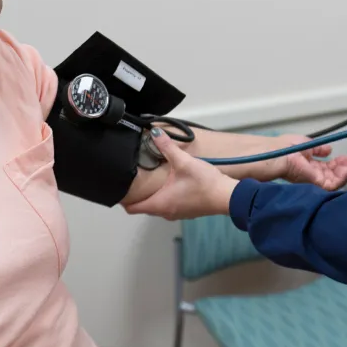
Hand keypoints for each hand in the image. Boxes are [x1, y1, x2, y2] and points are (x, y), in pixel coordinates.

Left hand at [124, 129, 238, 219]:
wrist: (227, 196)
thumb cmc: (204, 182)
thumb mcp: (183, 162)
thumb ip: (167, 147)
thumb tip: (154, 133)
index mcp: (160, 204)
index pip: (132, 208)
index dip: (123, 199)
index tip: (120, 186)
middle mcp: (166, 212)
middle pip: (143, 207)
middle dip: (136, 195)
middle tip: (133, 179)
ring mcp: (177, 213)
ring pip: (157, 206)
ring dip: (151, 195)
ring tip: (148, 179)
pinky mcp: (187, 210)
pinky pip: (168, 205)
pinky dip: (164, 197)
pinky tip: (169, 183)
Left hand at [274, 134, 346, 190]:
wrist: (278, 153)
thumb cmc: (287, 146)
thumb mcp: (306, 144)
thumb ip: (319, 149)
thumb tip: (329, 150)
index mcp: (309, 166)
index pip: (328, 168)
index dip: (339, 163)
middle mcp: (312, 175)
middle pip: (333, 175)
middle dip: (345, 169)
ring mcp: (313, 180)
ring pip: (335, 181)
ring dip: (346, 173)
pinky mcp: (315, 183)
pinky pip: (332, 184)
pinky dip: (342, 177)